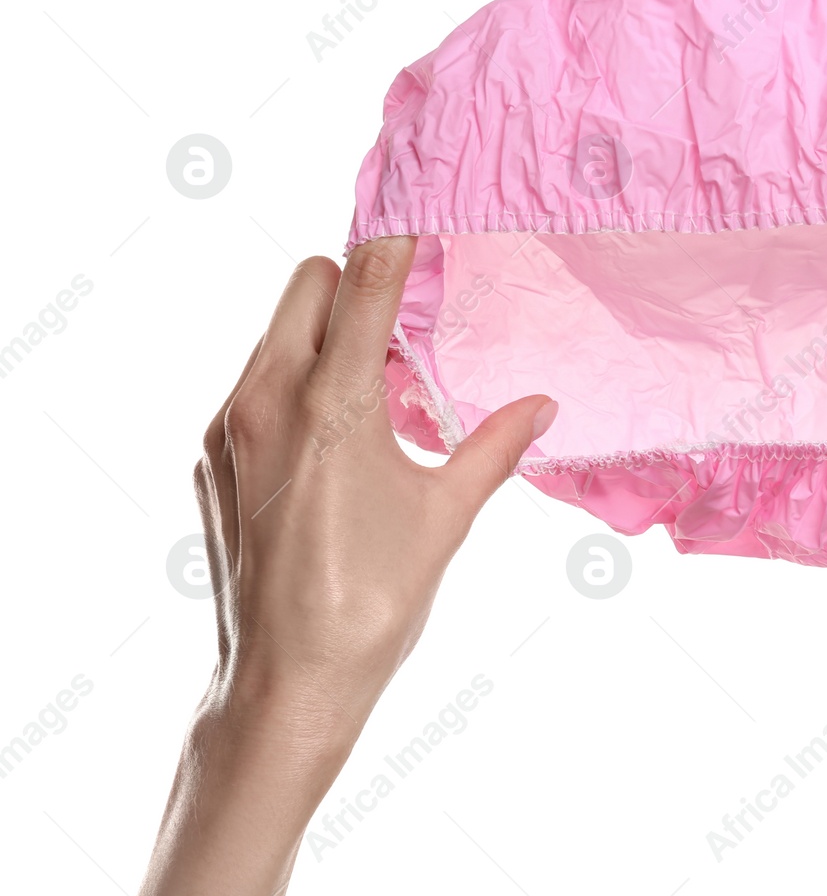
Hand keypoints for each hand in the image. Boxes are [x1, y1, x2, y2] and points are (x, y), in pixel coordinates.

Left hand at [133, 237, 555, 895]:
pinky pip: (255, 386)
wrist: (283, 682)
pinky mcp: (212, 458)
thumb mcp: (446, 519)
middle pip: (306, 286)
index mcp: (332, 405)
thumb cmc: (371, 603)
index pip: (364, 285)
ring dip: (327, 335)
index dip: (395, 241)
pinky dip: (297, 385)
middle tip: (411, 318)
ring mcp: (229, 429)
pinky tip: (340, 439)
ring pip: (276, 335)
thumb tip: (544, 404)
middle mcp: (266, 400)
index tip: (422, 213)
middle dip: (356, 283)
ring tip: (384, 389)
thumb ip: (495, 447)